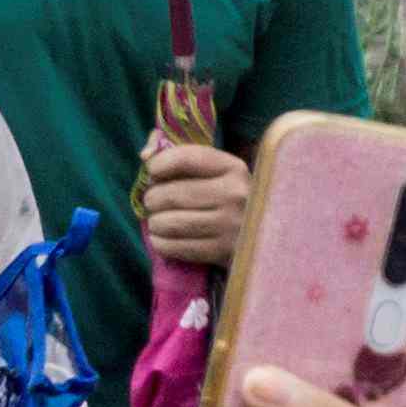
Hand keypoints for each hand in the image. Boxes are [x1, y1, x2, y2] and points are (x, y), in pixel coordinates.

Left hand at [133, 133, 247, 268]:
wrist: (260, 237)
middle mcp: (235, 194)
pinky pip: (174, 247)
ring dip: (154, 223)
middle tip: (154, 203)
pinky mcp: (222, 252)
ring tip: (158, 221)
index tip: (153, 172)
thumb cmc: (224, 198)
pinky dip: (160, 243)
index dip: (157, 165)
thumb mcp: (212, 171)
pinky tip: (164, 238)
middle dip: (152, 199)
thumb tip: (145, 154)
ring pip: (168, 222)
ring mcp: (231, 225)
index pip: (184, 158)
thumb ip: (176, 154)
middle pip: (170, 194)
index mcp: (233, 168)